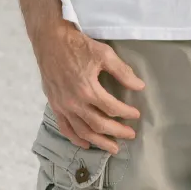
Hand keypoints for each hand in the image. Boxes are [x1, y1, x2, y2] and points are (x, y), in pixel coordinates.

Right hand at [35, 19, 144, 152]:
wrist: (51, 41)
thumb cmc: (79, 46)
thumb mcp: (104, 54)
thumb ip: (123, 72)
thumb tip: (139, 86)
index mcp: (88, 90)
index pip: (112, 108)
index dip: (126, 113)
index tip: (136, 115)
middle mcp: (74, 103)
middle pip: (99, 124)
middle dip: (117, 132)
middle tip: (130, 135)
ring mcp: (63, 106)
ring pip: (83, 131)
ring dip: (99, 141)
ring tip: (113, 148)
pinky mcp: (54, 106)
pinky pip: (65, 128)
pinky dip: (76, 138)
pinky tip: (86, 143)